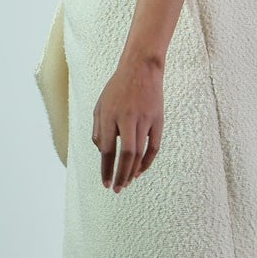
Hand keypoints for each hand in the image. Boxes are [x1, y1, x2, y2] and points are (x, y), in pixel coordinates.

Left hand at [92, 54, 163, 191]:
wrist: (141, 68)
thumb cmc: (118, 88)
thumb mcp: (100, 105)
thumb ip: (98, 129)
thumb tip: (103, 153)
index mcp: (109, 115)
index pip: (107, 150)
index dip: (106, 169)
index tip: (106, 183)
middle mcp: (126, 118)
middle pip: (125, 155)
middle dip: (121, 175)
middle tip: (117, 189)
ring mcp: (144, 119)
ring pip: (139, 153)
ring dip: (133, 171)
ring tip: (127, 182)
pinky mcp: (157, 120)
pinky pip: (153, 146)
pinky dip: (147, 161)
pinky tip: (140, 170)